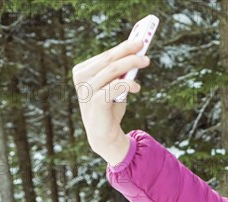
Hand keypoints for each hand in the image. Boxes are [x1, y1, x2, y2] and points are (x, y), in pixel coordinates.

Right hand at [72, 40, 149, 164]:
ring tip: (145, 61)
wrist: (104, 134)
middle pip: (109, 60)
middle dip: (128, 52)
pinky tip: (137, 86)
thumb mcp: (114, 85)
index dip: (123, 47)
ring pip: (112, 70)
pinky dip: (127, 84)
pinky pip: (113, 87)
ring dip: (131, 63)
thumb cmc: (109, 107)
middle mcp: (81, 79)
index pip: (106, 55)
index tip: (140, 40)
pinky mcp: (95, 103)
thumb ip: (120, 72)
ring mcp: (87, 91)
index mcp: (82, 71)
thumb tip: (136, 55)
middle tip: (145, 47)